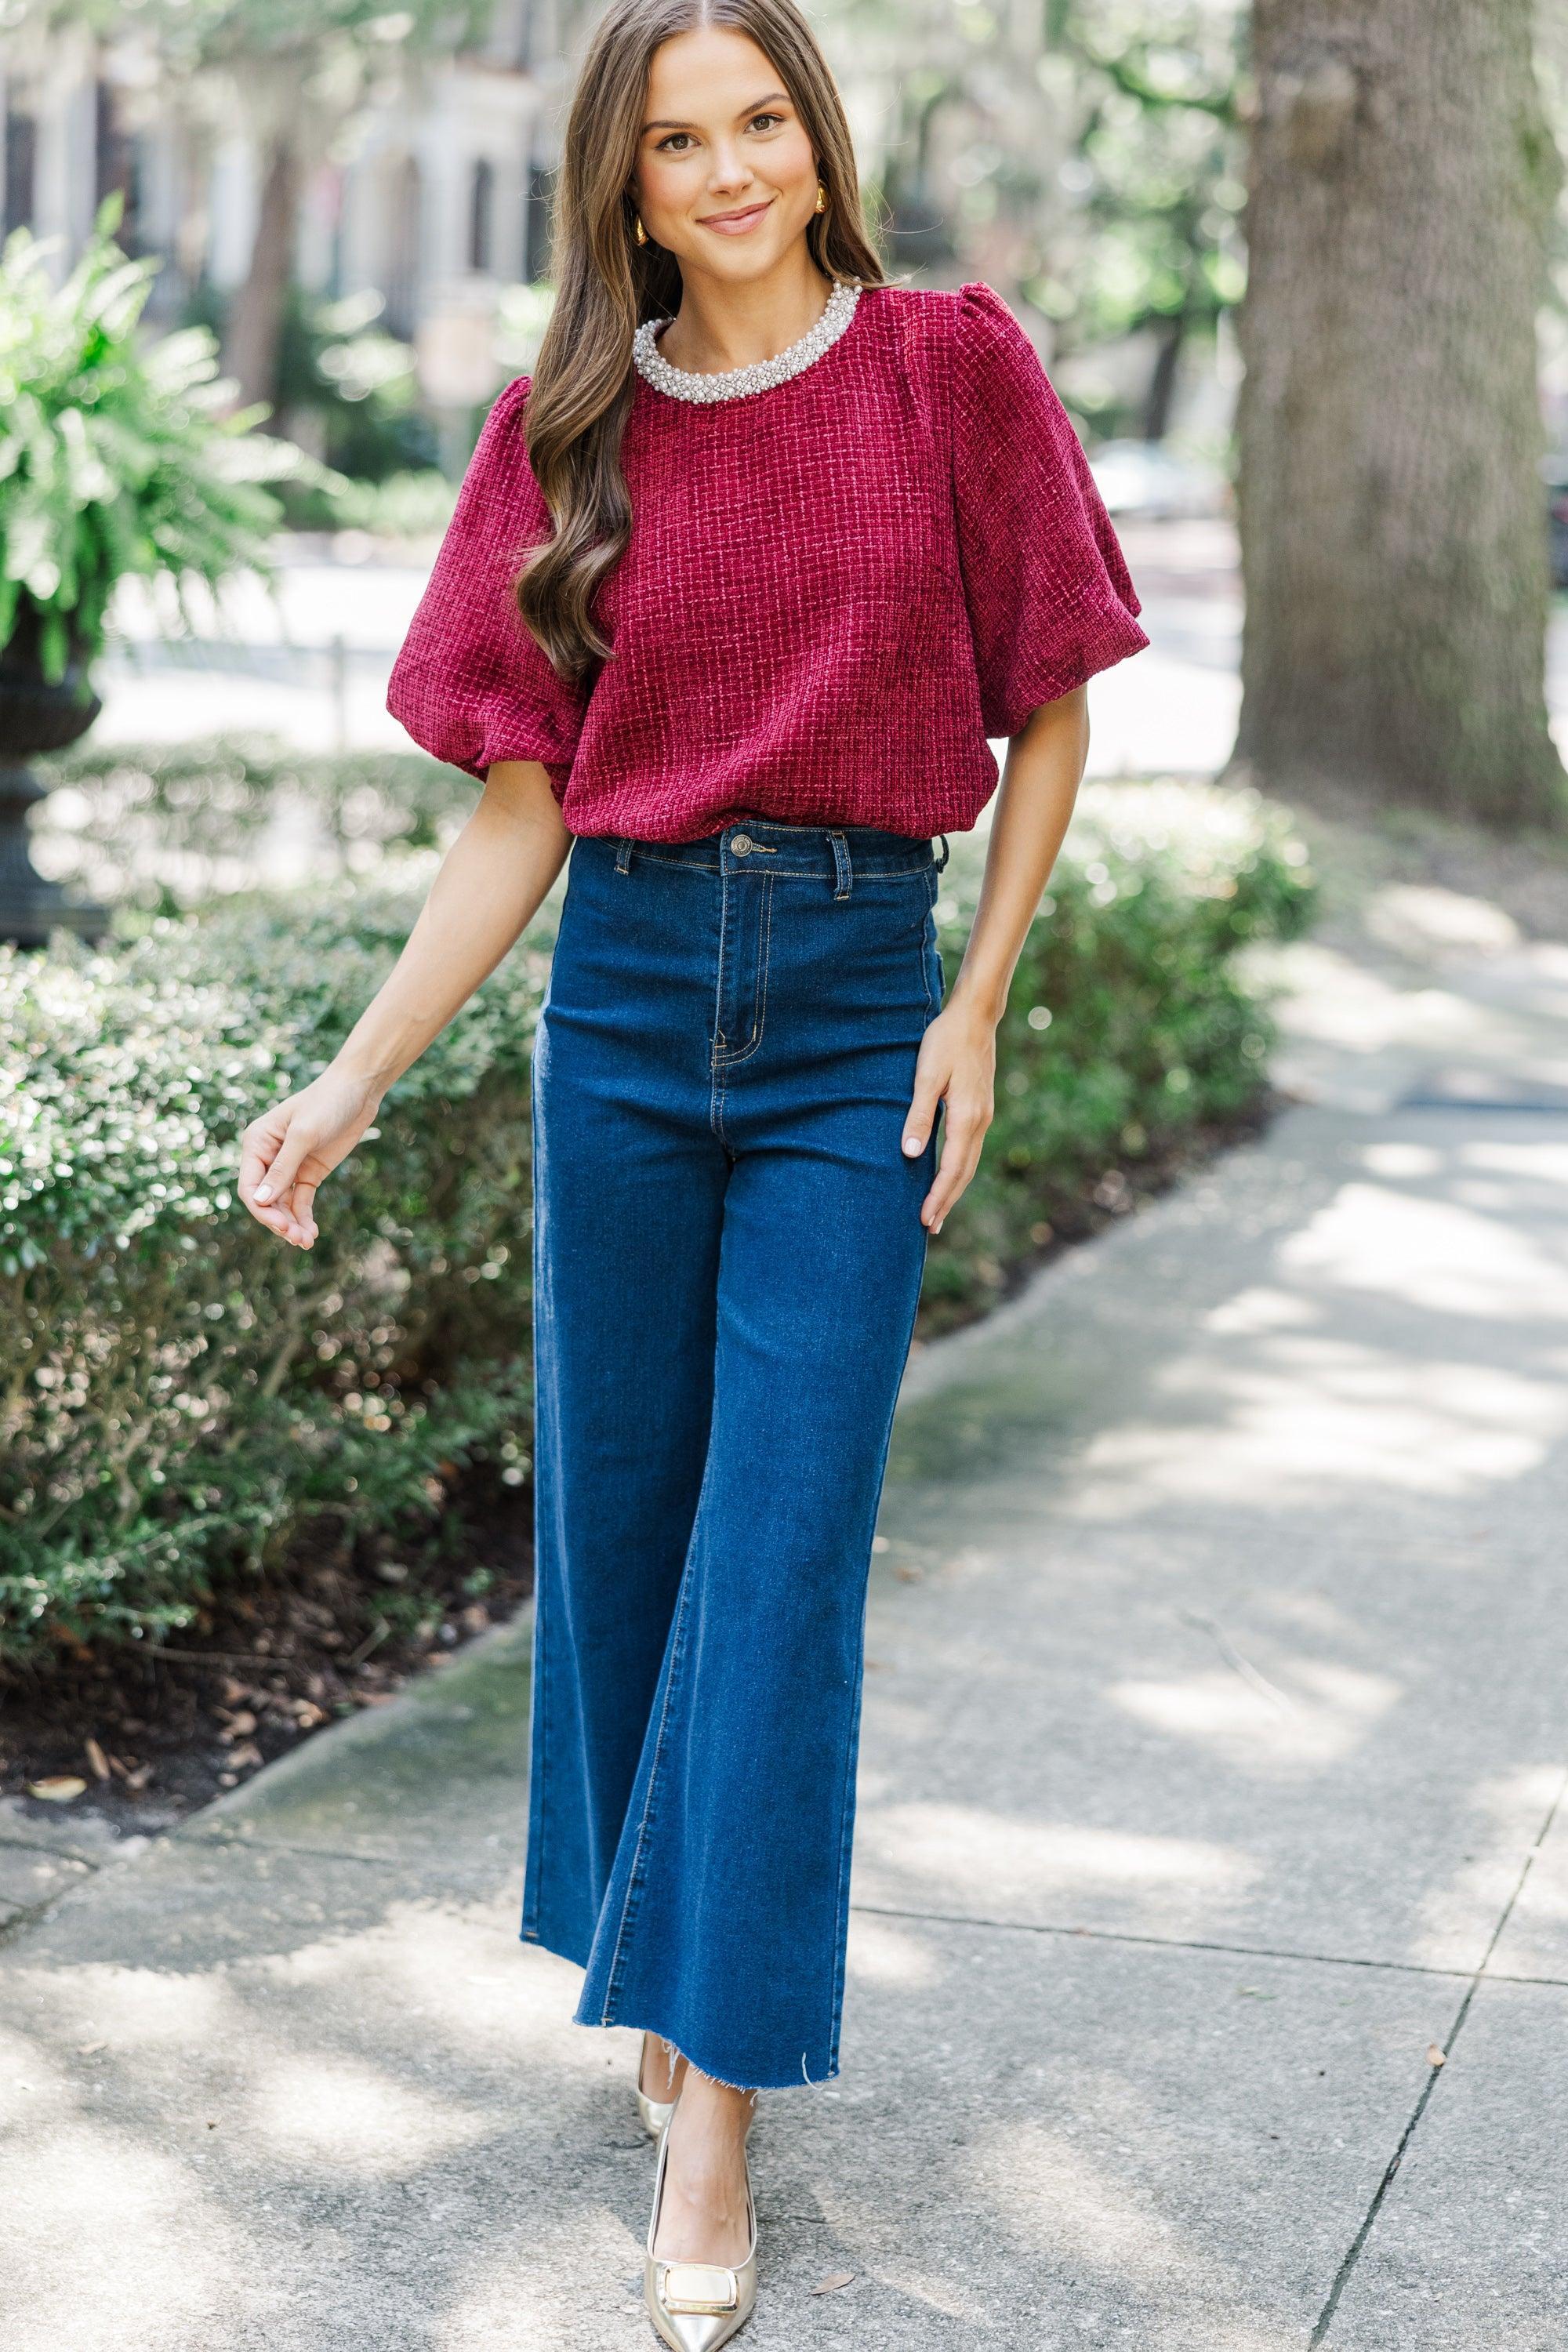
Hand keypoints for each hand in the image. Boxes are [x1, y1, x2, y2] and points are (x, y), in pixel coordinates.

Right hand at [237, 1064, 382, 1249]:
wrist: (359, 1091)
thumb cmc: (327, 1103)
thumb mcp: (304, 1135)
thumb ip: (283, 1168)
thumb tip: (260, 1200)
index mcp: (257, 1143)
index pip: (249, 1186)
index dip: (262, 1209)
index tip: (282, 1225)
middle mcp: (268, 1157)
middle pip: (265, 1200)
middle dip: (279, 1221)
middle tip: (298, 1238)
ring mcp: (289, 1166)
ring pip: (283, 1204)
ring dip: (292, 1224)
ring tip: (307, 1241)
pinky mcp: (309, 1172)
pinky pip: (301, 1201)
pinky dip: (304, 1217)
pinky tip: (312, 1233)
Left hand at [902, 997, 996, 1233]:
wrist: (974, 1015)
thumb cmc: (945, 1041)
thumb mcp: (927, 1076)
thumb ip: (919, 1115)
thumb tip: (911, 1154)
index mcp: (967, 1117)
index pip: (953, 1169)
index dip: (938, 1197)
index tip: (925, 1221)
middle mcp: (980, 1121)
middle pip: (965, 1173)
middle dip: (947, 1201)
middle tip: (931, 1228)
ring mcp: (983, 1115)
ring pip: (969, 1162)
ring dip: (954, 1189)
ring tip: (939, 1210)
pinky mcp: (980, 1108)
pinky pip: (970, 1149)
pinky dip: (959, 1169)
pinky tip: (948, 1175)